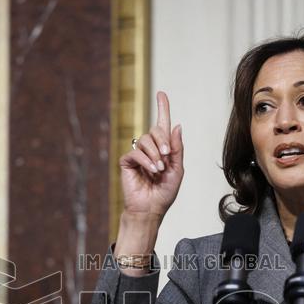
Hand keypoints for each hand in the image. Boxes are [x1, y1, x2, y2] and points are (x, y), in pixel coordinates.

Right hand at [119, 91, 183, 219]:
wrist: (151, 209)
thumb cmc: (164, 193)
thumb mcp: (177, 170)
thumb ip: (177, 149)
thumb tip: (177, 125)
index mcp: (163, 149)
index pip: (162, 125)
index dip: (162, 108)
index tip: (161, 93)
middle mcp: (149, 149)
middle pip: (155, 130)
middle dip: (163, 141)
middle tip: (168, 156)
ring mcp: (137, 155)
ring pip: (145, 140)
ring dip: (155, 154)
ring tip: (159, 170)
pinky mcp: (126, 162)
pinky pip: (135, 153)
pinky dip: (145, 161)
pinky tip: (151, 171)